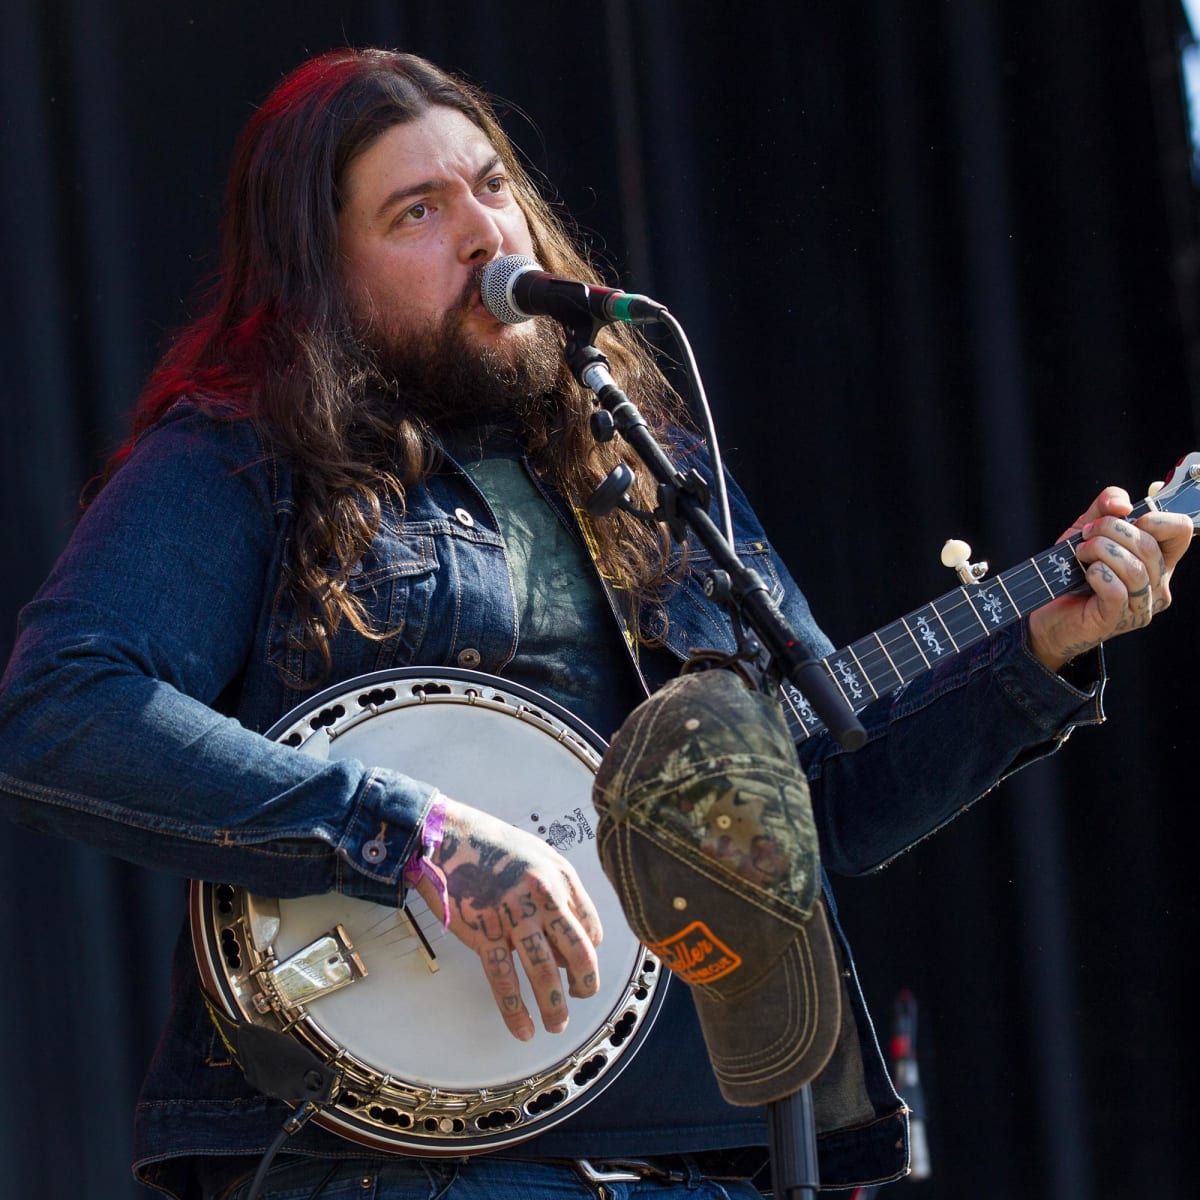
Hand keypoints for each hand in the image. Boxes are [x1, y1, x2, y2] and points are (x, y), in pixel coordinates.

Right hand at [411, 795, 602, 1040]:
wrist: (447, 838)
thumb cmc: (492, 845)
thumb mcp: (539, 855)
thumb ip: (559, 888)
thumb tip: (569, 930)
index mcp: (560, 878)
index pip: (590, 927)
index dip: (588, 952)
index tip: (581, 965)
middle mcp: (542, 899)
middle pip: (577, 953)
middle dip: (584, 984)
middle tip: (582, 997)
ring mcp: (513, 918)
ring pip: (544, 973)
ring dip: (555, 1006)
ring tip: (557, 1024)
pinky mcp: (484, 934)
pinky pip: (505, 980)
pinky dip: (516, 1010)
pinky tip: (523, 1029)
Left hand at [1028, 486, 1193, 671]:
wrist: (1046, 612)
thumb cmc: (1070, 572)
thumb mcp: (1087, 530)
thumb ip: (1105, 508)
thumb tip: (1121, 504)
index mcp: (1158, 560)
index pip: (1181, 530)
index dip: (1154, 518)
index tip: (1123, 517)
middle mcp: (1157, 584)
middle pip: (1150, 546)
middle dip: (1111, 530)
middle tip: (1086, 534)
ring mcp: (1140, 605)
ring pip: (1135, 568)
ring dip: (1100, 551)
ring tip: (1081, 553)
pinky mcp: (1116, 619)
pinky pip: (1116, 590)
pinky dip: (1097, 574)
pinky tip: (1086, 573)